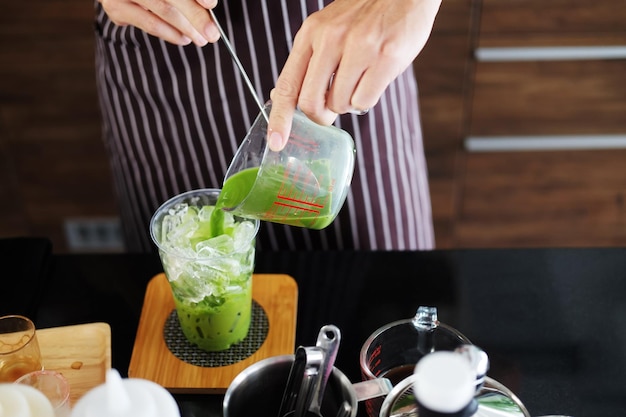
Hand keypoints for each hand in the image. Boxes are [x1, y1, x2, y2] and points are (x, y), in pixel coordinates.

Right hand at [99, 0, 220, 45]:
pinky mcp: (116, 9)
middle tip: (212, 33)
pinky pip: (150, 24)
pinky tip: (184, 39)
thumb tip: (208, 6)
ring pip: (162, 11)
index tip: (210, 4)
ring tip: (201, 39)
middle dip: (195, 15)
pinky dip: (170, 34)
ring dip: (186, 29)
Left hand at [267, 0, 441, 150]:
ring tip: (360, 79)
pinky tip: (375, 79)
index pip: (287, 84)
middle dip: (320, 116)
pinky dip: (367, 99)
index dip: (280, 117)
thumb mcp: (328, 29)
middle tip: (331, 110)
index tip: (277, 142)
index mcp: (311, 33)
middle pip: (310, 102)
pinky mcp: (386, 58)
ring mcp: (360, 47)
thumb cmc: (365, 16)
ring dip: (349, 103)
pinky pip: (365, 101)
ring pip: (340, 104)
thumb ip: (310, 62)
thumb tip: (289, 99)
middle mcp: (331, 39)